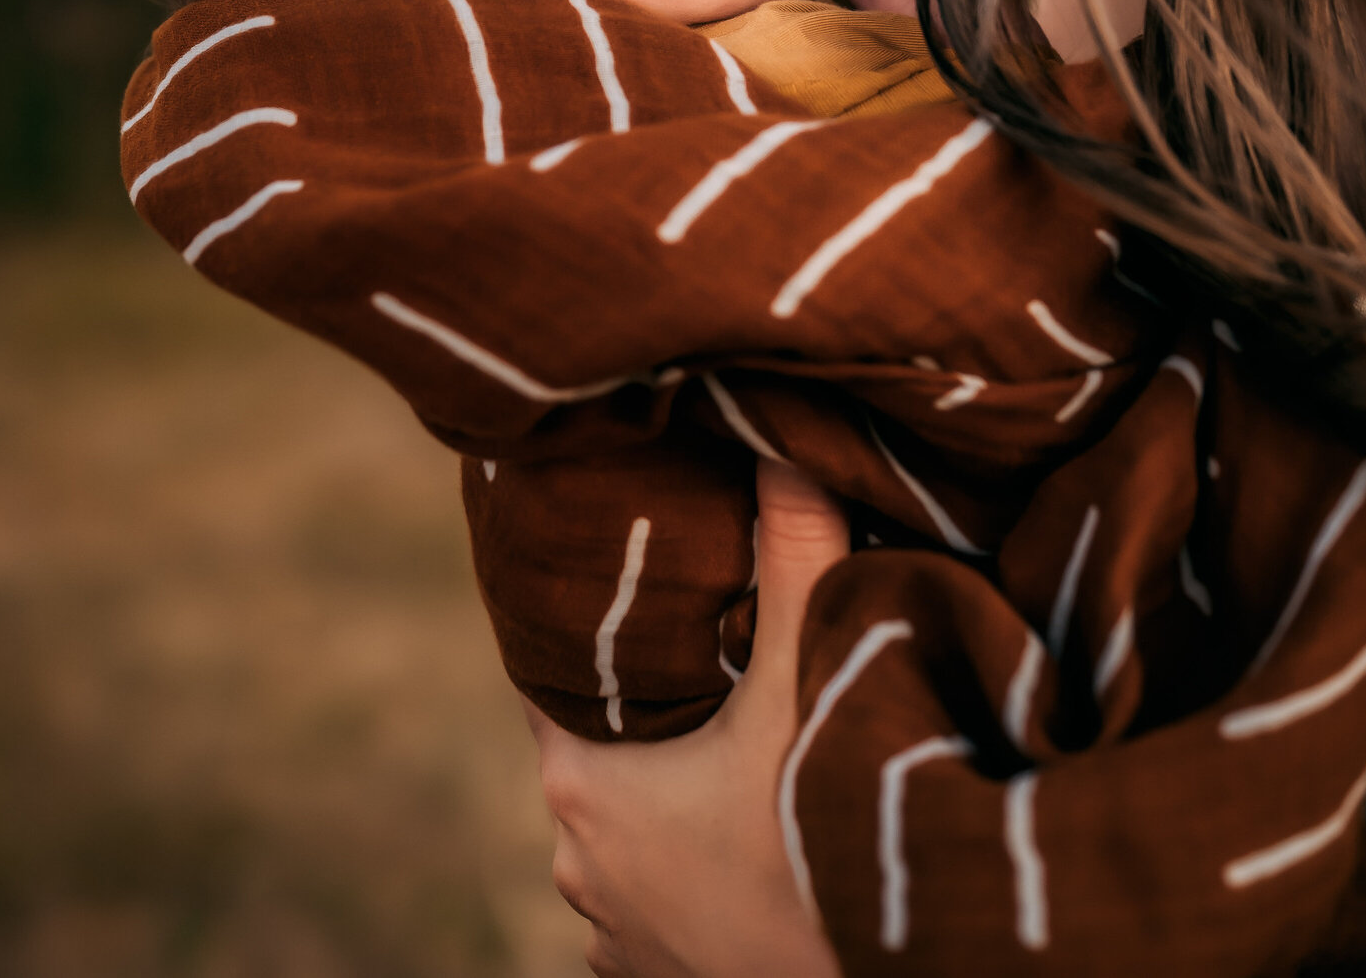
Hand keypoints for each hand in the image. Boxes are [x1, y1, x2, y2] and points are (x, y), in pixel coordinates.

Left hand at [523, 461, 849, 977]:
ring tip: (737, 714)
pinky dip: (702, 843)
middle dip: (653, 687)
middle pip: (604, 737)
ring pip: (640, 814)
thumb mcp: (803, 687)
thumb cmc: (813, 853)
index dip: (586, 612)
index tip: (621, 557)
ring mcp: (618, 932)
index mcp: (580, 785)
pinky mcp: (669, 971)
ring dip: (681, 775)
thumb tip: (783, 442)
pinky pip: (669, 880)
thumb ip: (794, 557)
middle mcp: (578, 862)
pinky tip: (752, 807)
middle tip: (706, 620)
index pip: (552, 666)